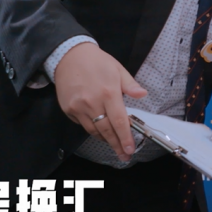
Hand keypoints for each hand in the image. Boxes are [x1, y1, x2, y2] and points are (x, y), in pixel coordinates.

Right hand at [54, 42, 146, 161]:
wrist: (69, 56)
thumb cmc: (97, 62)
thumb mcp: (118, 69)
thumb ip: (130, 85)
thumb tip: (143, 94)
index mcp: (109, 93)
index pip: (119, 121)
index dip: (125, 137)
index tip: (130, 149)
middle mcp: (92, 102)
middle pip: (106, 130)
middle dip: (116, 144)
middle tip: (124, 155)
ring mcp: (78, 107)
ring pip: (93, 130)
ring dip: (105, 139)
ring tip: (114, 145)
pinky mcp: (68, 109)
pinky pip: (82, 124)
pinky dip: (92, 129)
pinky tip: (100, 130)